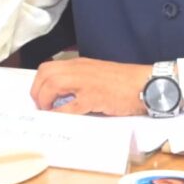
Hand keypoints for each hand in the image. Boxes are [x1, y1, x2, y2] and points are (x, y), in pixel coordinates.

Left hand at [30, 57, 149, 115]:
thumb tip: (65, 97)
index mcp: (80, 64)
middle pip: (45, 74)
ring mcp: (86, 82)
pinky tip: (61, 118)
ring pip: (52, 84)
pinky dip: (60, 113)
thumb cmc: (127, 82)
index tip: (41, 96)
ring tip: (50, 111)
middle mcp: (80, 69)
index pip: (49, 67)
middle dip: (37, 91)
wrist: (146, 84)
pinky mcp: (93, 97)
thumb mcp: (98, 75)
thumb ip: (81, 81)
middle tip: (42, 106)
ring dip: (45, 100)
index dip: (39, 83)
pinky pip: (69, 106)